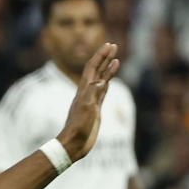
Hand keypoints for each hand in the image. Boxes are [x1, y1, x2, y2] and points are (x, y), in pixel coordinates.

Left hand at [57, 42, 120, 161]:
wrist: (73, 144)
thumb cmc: (78, 127)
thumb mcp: (86, 109)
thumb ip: (92, 94)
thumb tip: (101, 81)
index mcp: (84, 90)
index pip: (92, 67)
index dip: (100, 55)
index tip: (110, 44)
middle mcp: (87, 92)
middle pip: (97, 70)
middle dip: (105, 57)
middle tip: (113, 45)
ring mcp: (91, 100)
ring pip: (101, 79)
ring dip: (107, 68)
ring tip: (115, 58)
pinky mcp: (95, 109)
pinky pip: (103, 91)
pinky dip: (107, 82)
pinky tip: (110, 79)